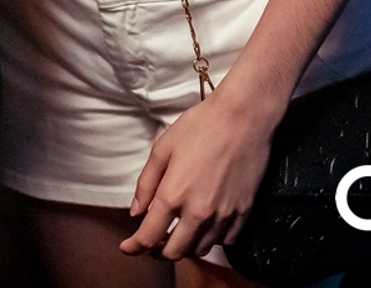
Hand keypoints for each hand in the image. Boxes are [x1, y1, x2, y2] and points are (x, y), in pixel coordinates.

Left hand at [121, 84, 282, 261]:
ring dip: (184, 247)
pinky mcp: (244, 212)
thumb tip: (136, 212)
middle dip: (158, 251)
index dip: (134, 247)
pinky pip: (225, 240)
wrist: (244, 118)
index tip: (127, 248)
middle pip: (174, 252)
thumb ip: (146, 184)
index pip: (149, 236)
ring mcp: (224, 215)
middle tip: (151, 242)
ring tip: (176, 233)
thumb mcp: (163, 149)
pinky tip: (204, 226)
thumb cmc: (201, 126)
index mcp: (174, 195)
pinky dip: (210, 239)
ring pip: (200, 249)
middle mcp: (199, 212)